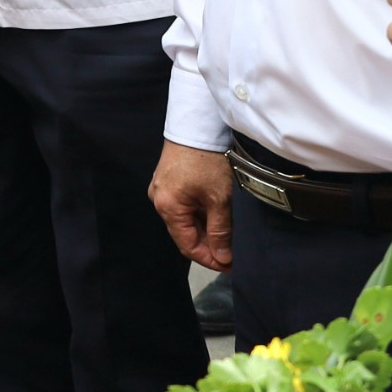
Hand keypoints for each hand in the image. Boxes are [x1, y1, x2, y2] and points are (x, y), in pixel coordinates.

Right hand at [149, 141, 235, 269]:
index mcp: (168, 207)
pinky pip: (183, 206)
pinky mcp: (168, 181)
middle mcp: (159, 200)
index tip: (229, 266)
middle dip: (209, 245)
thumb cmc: (206, 159)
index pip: (188, 246)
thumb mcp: (219, 199)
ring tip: (228, 235)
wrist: (197, 125)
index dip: (209, 259)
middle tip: (232, 253)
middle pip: (185, 234)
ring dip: (206, 229)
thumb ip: (220, 231)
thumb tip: (222, 257)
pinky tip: (217, 215)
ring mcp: (162, 190)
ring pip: (185, 220)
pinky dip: (200, 214)